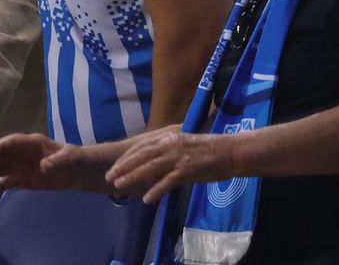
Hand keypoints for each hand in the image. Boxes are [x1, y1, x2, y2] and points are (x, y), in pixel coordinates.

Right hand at [0, 133, 65, 201]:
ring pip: (0, 170)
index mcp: (31, 143)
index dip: (0, 148)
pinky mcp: (20, 180)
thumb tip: (43, 167)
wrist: (75, 172)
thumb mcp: (67, 159)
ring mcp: (19, 167)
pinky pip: (4, 184)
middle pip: (2, 155)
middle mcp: (21, 154)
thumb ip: (56, 162)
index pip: (11, 143)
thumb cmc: (71, 160)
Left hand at [105, 126, 237, 203]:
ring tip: (119, 186)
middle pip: (140, 156)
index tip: (114, 166)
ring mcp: (177, 157)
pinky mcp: (187, 170)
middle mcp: (169, 145)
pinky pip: (168, 182)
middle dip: (122, 167)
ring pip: (149, 168)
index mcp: (167, 138)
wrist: (229, 151)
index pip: (140, 147)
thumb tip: (151, 160)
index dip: (126, 157)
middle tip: (109, 177)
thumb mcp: (182, 145)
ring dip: (132, 177)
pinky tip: (146, 199)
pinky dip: (156, 190)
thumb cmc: (206, 150)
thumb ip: (166, 151)